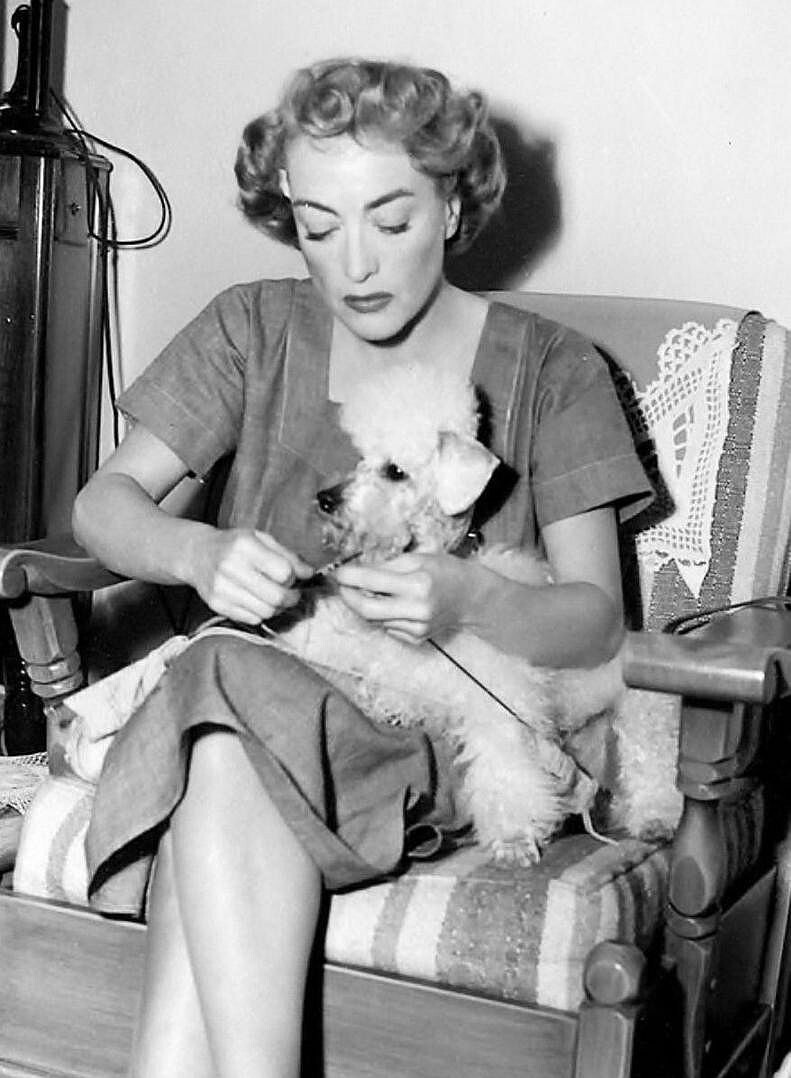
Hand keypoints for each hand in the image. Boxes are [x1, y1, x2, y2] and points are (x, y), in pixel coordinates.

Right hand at [187, 528, 313, 624]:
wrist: (198, 554)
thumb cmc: (235, 545)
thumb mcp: (262, 539)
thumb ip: (288, 556)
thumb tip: (309, 573)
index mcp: (245, 545)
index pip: (284, 572)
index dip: (293, 577)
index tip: (292, 576)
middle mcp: (230, 567)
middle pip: (276, 596)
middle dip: (291, 598)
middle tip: (292, 593)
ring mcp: (221, 588)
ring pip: (266, 611)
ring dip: (278, 608)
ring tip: (276, 597)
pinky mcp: (216, 605)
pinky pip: (252, 619)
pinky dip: (261, 613)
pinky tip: (258, 601)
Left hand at [334, 552, 475, 643]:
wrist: (470, 597)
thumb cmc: (445, 571)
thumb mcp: (417, 558)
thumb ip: (385, 568)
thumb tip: (355, 574)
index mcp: (418, 584)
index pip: (372, 582)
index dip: (349, 577)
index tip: (338, 573)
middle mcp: (417, 609)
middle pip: (366, 609)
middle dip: (348, 597)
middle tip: (342, 586)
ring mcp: (416, 628)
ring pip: (374, 620)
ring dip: (365, 605)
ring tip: (371, 591)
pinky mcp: (415, 638)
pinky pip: (386, 627)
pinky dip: (382, 615)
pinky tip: (394, 604)